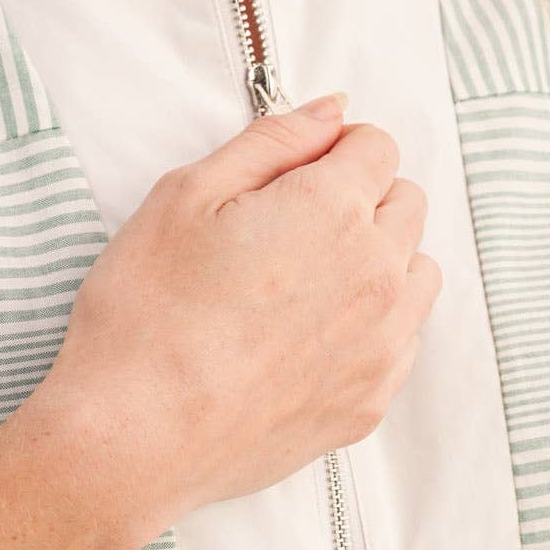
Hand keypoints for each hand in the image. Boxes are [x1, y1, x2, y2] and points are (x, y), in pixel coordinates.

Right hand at [34, 95, 442, 530]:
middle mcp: (376, 273)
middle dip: (358, 201)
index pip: (377, 146)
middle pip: (405, 204)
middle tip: (284, 230)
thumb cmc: (144, 315)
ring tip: (300, 286)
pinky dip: (369, 327)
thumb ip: (270, 143)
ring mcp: (382, 344)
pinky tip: (302, 339)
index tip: (291, 176)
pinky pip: (400, 341)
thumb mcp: (183, 197)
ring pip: (416, 273)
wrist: (133, 438)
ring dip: (376, 263)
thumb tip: (331, 111)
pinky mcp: (370, 401)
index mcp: (332, 209)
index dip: (331, 151)